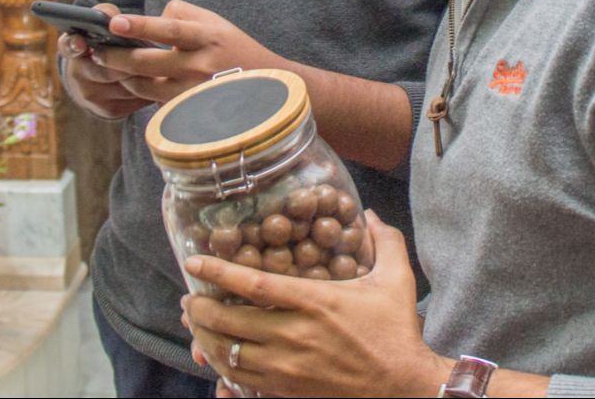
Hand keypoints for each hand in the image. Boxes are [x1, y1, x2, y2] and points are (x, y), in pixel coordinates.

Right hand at [55, 3, 150, 119]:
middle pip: (106, 71)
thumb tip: (115, 20)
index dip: (74, 45)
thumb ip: (105, 15)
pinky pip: (134, 98)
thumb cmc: (105, 41)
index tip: (81, 42)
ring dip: (144, 75)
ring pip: (125, 85)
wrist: (100, 78)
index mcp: (73, 49)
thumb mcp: (102, 24)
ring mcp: (92, 96)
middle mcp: (78, 75)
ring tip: (161, 65)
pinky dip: (149, 88)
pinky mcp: (109, 110)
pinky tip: (160, 79)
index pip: (68, 46)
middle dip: (128, 61)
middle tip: (148, 53)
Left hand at [92, 0, 278, 103]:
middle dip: (115, 57)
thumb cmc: (235, 49)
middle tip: (95, 51)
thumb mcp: (215, 23)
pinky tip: (128, 82)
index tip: (114, 23)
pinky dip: (137, 91)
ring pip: (143, 86)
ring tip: (107, 65)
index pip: (169, 29)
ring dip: (121, 76)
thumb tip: (147, 18)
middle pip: (147, 63)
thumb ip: (180, 13)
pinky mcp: (188, 113)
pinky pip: (153, 102)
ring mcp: (193, 93)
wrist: (268, 92)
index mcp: (207, 37)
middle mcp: (200, 66)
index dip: (140, 26)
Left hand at [182, 212, 449, 397]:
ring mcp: (288, 367)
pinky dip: (225, 368)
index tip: (194, 262)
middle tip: (189, 299)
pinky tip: (218, 356)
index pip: (253, 285)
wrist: (404, 387)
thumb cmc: (396, 332)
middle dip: (201, 310)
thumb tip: (368, 213)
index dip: (218, 271)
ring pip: (230, 354)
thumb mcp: (396, 281)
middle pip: (230, 322)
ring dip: (206, 339)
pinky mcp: (289, 390)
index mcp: (314, 301)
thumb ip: (384, 241)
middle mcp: (294, 334)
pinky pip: (244, 380)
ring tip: (196, 325)